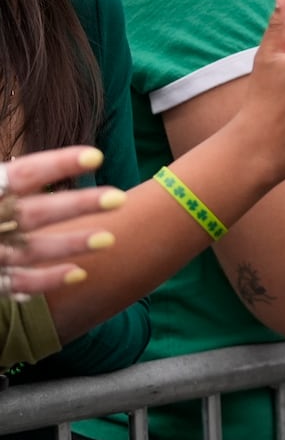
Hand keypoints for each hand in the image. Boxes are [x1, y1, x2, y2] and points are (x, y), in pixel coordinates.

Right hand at [0, 144, 120, 295]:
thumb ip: (9, 179)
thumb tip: (29, 165)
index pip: (23, 175)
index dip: (58, 164)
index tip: (96, 156)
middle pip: (34, 213)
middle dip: (78, 205)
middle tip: (119, 197)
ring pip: (31, 251)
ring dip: (70, 244)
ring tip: (109, 239)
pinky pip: (17, 283)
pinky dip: (46, 280)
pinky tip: (78, 273)